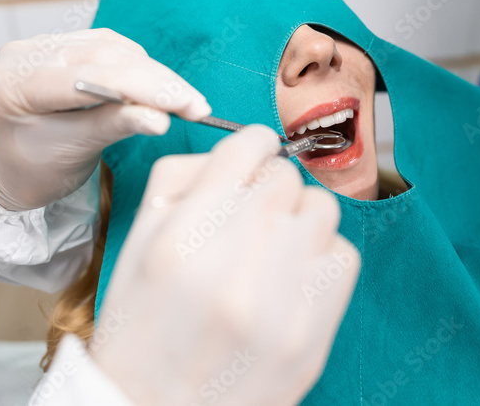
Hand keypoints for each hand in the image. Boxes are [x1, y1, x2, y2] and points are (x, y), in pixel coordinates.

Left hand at [0, 28, 209, 210]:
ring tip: (181, 99)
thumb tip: (159, 117)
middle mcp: (22, 56)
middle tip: (194, 104)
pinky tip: (154, 86)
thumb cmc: (35, 170)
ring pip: (110, 47)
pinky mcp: (61, 45)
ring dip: (151, 72)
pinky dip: (136, 65)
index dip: (143, 87)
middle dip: (155, 81)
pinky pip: (107, 46)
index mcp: (13, 85)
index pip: (89, 77)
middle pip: (103, 56)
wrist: (14, 169)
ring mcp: (40, 45)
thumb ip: (115, 126)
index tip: (186, 105)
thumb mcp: (75, 152)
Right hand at [90, 125, 360, 405]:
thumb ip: (183, 183)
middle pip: (285, 177)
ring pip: (321, 209)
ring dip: (298, 219)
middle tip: (251, 216)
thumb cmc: (140, 332)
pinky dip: (320, 257)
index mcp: (183, 238)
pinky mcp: (314, 333)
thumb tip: (239, 152)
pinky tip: (291, 277)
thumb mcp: (136, 246)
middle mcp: (236, 265)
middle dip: (268, 188)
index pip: (246, 149)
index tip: (251, 157)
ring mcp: (281, 302)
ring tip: (273, 247)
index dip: (250, 147)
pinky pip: (343, 256)